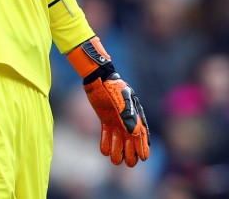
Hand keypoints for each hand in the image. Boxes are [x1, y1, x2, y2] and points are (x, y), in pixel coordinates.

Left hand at [67, 37, 150, 166]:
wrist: (98, 78)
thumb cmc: (113, 86)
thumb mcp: (122, 99)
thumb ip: (128, 115)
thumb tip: (134, 133)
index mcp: (136, 114)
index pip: (142, 134)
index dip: (143, 146)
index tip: (144, 158)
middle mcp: (127, 119)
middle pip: (131, 140)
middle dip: (132, 152)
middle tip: (131, 164)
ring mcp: (116, 120)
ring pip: (119, 139)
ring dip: (118, 150)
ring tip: (116, 162)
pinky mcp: (105, 119)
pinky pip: (107, 133)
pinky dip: (106, 142)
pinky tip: (104, 152)